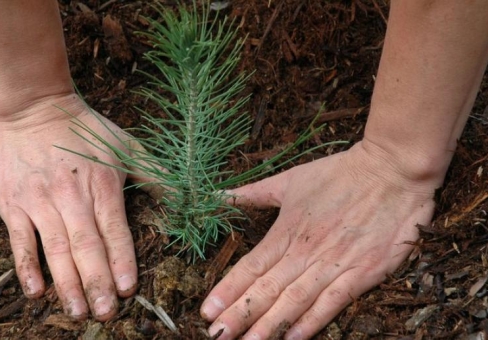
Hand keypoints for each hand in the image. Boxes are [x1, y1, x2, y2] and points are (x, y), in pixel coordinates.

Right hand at [0, 94, 145, 320]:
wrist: (32, 106)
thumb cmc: (84, 128)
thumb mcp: (126, 145)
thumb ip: (156, 174)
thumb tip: (188, 197)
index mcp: (102, 184)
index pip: (115, 230)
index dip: (122, 260)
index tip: (129, 289)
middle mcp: (71, 196)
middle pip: (86, 246)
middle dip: (97, 282)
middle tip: (106, 314)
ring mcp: (40, 201)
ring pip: (55, 249)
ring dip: (67, 283)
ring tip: (78, 312)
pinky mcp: (13, 203)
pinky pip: (19, 240)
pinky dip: (27, 266)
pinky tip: (36, 291)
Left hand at [200, 141, 436, 338]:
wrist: (392, 170)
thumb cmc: (339, 174)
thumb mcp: (290, 179)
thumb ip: (253, 193)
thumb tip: (220, 196)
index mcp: (287, 230)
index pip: (251, 266)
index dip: (228, 290)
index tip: (207, 310)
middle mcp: (305, 251)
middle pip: (267, 289)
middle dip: (240, 314)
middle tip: (217, 335)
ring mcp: (334, 264)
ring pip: (295, 300)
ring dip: (269, 325)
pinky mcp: (363, 273)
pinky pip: (333, 303)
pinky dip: (312, 322)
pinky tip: (293, 339)